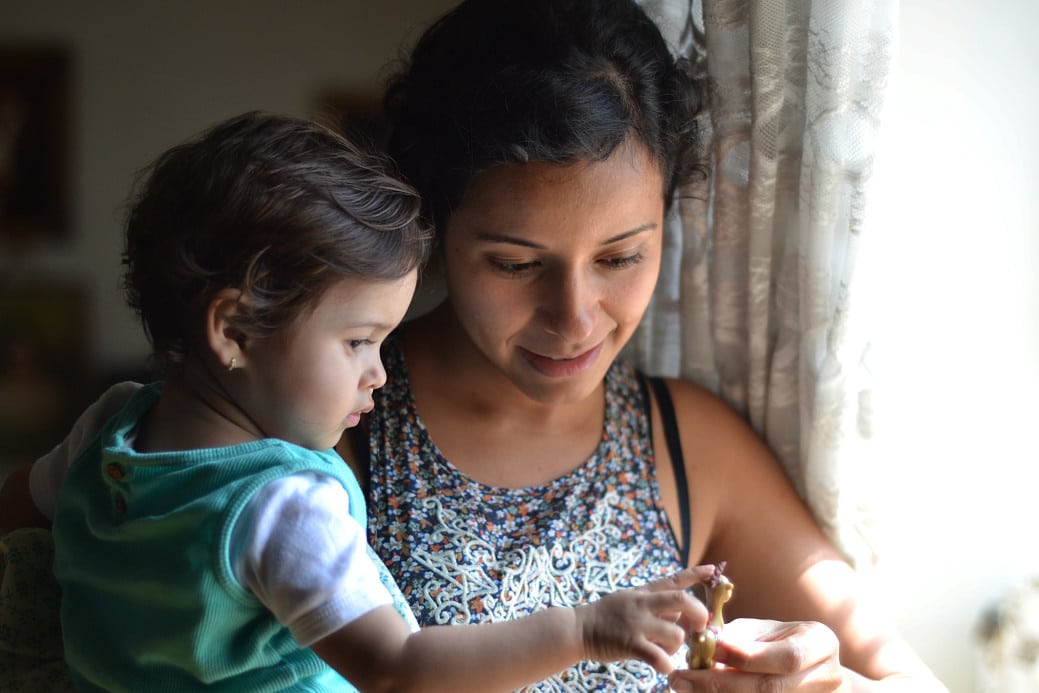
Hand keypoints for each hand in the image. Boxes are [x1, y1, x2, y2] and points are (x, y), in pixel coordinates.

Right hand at [574, 565, 713, 674]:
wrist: (577, 629)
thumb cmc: (606, 617)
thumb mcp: (629, 599)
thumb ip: (653, 602)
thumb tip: (681, 610)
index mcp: (644, 593)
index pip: (673, 580)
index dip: (694, 574)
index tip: (712, 569)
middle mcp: (642, 604)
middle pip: (682, 601)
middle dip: (699, 614)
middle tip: (699, 628)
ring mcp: (636, 624)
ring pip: (676, 634)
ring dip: (678, 647)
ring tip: (666, 652)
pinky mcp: (630, 644)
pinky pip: (658, 657)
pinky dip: (666, 665)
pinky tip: (664, 667)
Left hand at [669, 618, 847, 691]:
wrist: (816, 671)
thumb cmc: (784, 642)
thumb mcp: (768, 630)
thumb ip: (740, 636)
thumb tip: (704, 642)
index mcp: (820, 643)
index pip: (786, 656)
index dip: (747, 656)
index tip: (711, 650)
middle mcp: (826, 676)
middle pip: (770, 689)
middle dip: (721, 684)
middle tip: (682, 679)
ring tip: (686, 688)